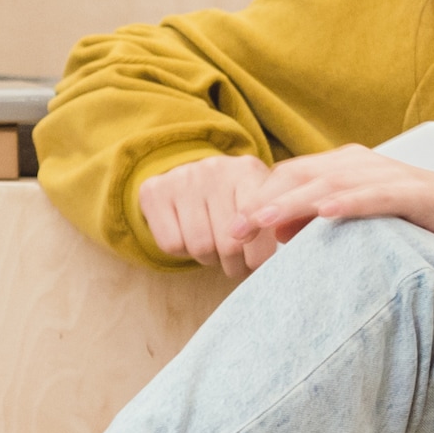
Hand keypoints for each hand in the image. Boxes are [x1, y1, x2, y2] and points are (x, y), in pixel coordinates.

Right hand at [135, 155, 277, 268]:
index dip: (258, 255)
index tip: (257, 263)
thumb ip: (271, 225)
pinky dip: (183, 252)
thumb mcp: (259, 204)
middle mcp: (215, 168)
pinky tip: (190, 238)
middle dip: (235, 264)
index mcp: (248, 170)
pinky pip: (172, 245)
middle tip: (236, 263)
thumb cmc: (234, 201)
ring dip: (210, 259)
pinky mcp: (154, 190)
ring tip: (215, 251)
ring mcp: (183, 177)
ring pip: (200, 247)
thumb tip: (279, 264)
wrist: (190, 177)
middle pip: (229, 243)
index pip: (258, 225)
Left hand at [242, 146, 433, 271]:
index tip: (231, 229)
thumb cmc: (424, 225)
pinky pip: (375, 195)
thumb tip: (278, 234)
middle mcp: (364, 163)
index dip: (259, 199)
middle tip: (232, 230)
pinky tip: (325, 212)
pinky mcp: (416, 193)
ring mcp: (389, 175)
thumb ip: (325, 221)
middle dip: (263, 203)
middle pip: (301, 177)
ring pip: (329, 184)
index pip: (291, 177)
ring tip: (261, 221)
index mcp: (348, 167)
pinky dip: (348, 202)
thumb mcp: (365, 222)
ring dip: (292, 203)